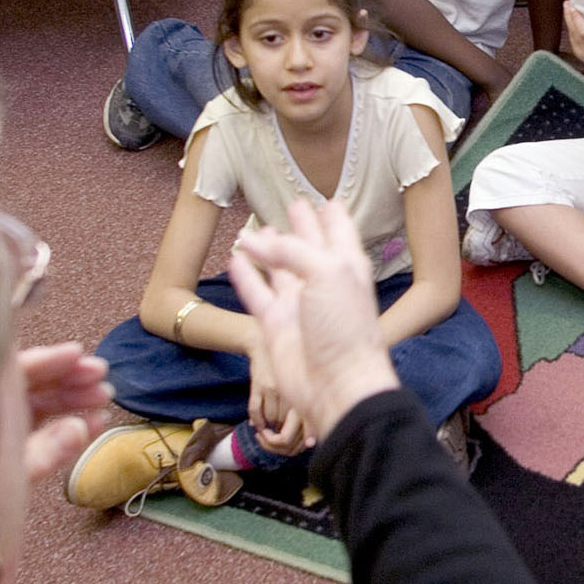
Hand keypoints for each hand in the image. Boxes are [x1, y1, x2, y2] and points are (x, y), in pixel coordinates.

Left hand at [17, 342, 110, 480]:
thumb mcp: (5, 478)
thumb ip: (39, 454)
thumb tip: (78, 427)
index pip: (7, 373)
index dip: (44, 360)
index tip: (76, 353)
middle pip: (25, 386)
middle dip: (66, 377)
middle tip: (101, 372)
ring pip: (36, 410)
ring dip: (73, 400)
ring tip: (106, 395)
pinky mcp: (10, 463)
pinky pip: (41, 439)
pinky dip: (69, 429)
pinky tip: (98, 422)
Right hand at [230, 199, 398, 445]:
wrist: (336, 383)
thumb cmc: (346, 327)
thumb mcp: (328, 272)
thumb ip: (294, 251)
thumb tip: (257, 243)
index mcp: (347, 267)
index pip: (341, 233)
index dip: (334, 216)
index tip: (330, 200)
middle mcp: (323, 283)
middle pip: (310, 247)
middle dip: (303, 227)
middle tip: (294, 206)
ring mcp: (299, 305)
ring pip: (280, 269)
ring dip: (270, 249)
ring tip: (259, 230)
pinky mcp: (275, 326)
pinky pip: (256, 294)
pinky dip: (245, 276)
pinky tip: (236, 260)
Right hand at [246, 330, 312, 454]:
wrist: (263, 345)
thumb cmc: (286, 364)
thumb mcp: (299, 381)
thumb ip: (303, 405)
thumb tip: (309, 438)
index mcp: (303, 388)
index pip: (306, 418)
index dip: (307, 432)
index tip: (308, 443)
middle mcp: (290, 389)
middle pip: (285, 422)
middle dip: (281, 432)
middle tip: (278, 436)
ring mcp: (273, 388)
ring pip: (270, 419)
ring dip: (268, 427)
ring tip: (267, 430)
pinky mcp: (258, 386)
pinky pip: (255, 410)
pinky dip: (255, 420)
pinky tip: (255, 424)